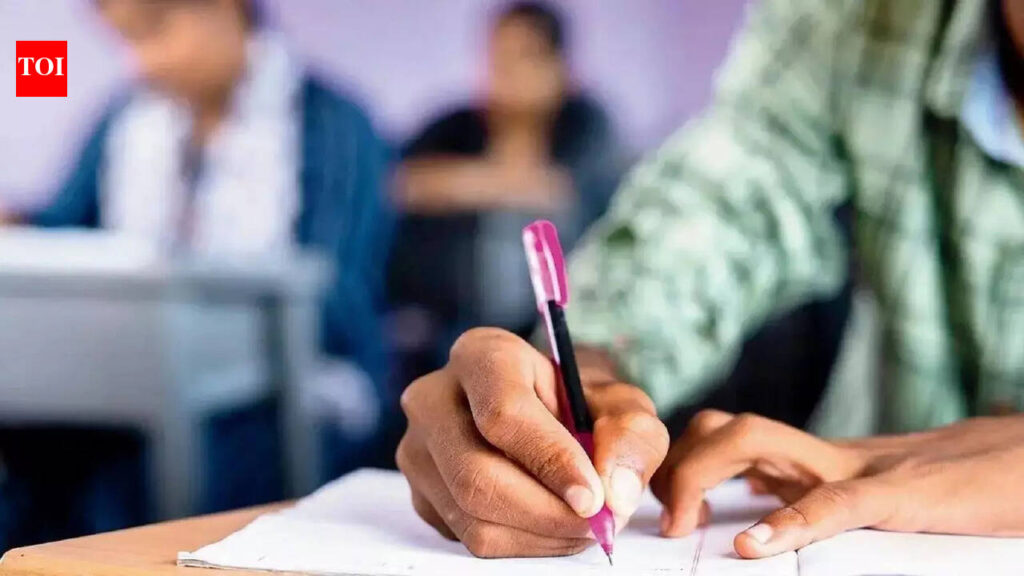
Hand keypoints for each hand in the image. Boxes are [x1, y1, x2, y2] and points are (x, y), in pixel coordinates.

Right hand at [397, 328, 668, 557]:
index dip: (552, 462)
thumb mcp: (620, 405)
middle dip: (547, 513)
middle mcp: (433, 399)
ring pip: (471, 516)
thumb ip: (631, 436)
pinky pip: (468, 539)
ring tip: (581, 523)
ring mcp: (418, 450)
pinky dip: (522, 544)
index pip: (503, 414)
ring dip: (539, 534)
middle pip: (476, 475)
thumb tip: (615, 493)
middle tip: (598, 524)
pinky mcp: (421, 495)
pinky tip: (551, 524)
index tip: (595, 497)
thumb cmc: (580, 405)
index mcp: (481, 355)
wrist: (548, 418)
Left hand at [651, 410, 1023, 558]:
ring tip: (682, 523)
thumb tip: (749, 525)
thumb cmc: (942, 493)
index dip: (676, 462)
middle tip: (659, 520)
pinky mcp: (898, 494)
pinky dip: (788, 523)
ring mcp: (855, 466)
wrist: (1022, 466)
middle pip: (724, 428)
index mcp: (809, 460)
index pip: (722, 437)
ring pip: (757, 439)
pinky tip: (751, 547)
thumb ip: (805, 501)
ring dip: (702, 474)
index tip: (649, 505)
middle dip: (676, 464)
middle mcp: (820, 454)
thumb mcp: (859, 501)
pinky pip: (832, 502)